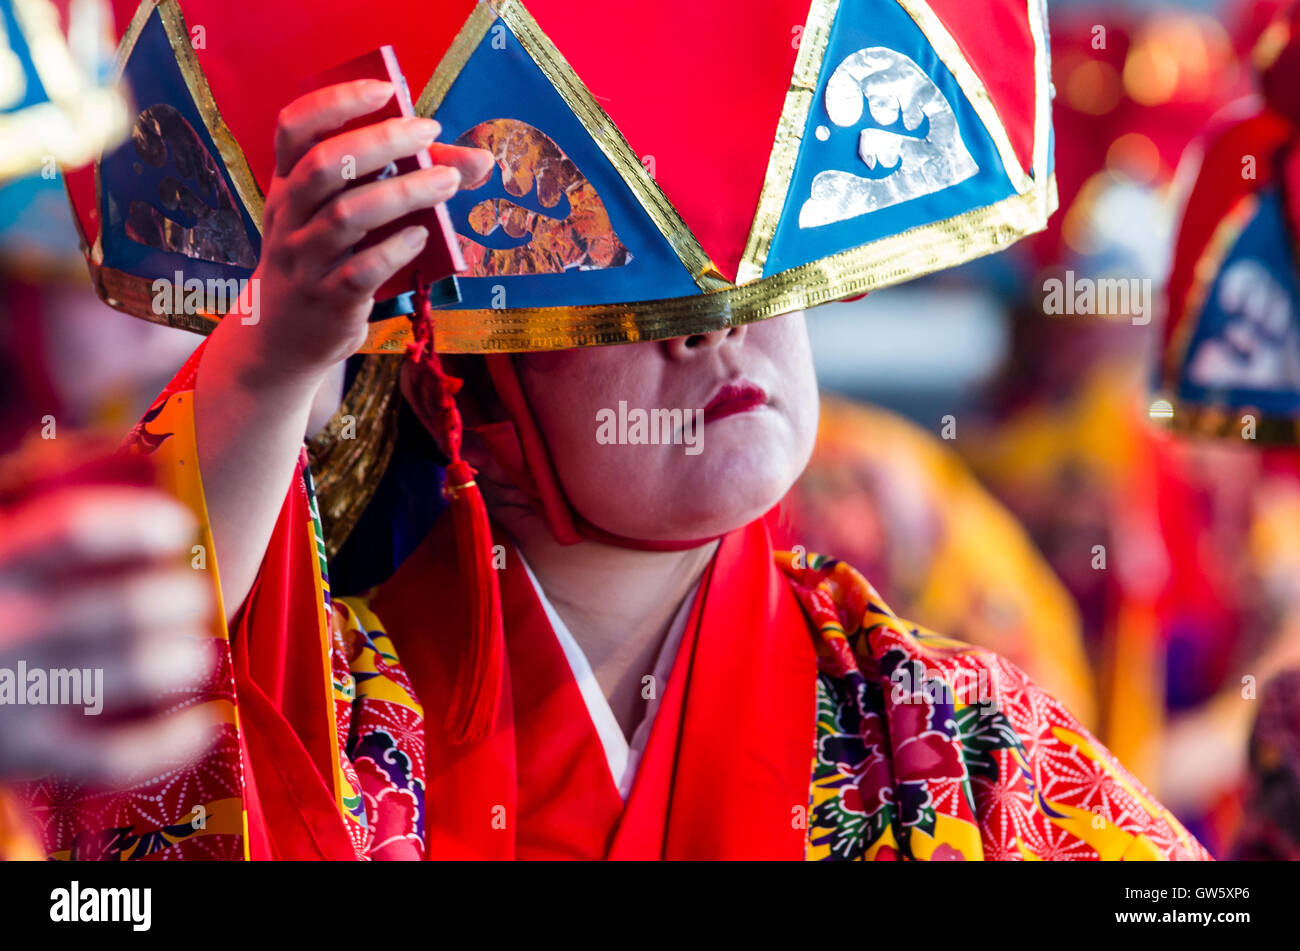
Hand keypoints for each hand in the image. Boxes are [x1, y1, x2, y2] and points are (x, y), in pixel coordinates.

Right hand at [0, 486, 217, 783]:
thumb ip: (29, 493)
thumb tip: (115, 448)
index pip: (76, 531)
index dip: (139, 525)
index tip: (177, 526)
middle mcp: (4, 629)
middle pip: (124, 609)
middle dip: (178, 600)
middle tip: (192, 598)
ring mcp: (14, 697)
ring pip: (131, 673)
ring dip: (183, 659)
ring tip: (197, 653)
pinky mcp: (25, 758)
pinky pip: (116, 756)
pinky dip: (172, 742)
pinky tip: (202, 723)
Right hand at [243, 79, 492, 383]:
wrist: (284, 337)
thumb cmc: (329, 260)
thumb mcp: (351, 216)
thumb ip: (411, 180)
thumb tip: (480, 161)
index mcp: (288, 184)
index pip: (294, 127)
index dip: (336, 101)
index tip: (386, 91)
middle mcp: (289, 216)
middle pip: (326, 165)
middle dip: (382, 141)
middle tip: (429, 132)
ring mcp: (305, 259)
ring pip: (348, 216)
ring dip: (404, 193)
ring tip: (448, 182)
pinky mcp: (328, 299)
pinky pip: (360, 270)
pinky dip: (394, 249)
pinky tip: (421, 237)